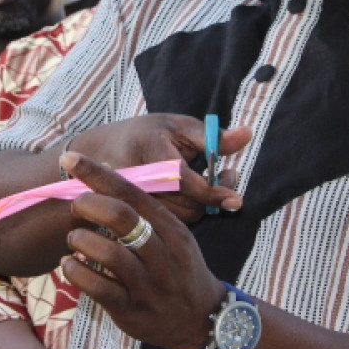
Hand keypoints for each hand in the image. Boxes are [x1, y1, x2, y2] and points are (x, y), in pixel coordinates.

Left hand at [60, 151, 227, 348]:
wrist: (202, 319)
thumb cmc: (178, 267)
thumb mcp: (172, 234)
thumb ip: (142, 209)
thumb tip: (104, 173)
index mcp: (170, 227)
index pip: (132, 192)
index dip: (97, 174)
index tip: (70, 158)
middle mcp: (161, 253)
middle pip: (121, 217)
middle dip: (89, 204)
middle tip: (76, 207)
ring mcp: (147, 283)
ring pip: (108, 252)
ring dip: (81, 240)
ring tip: (75, 239)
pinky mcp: (131, 310)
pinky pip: (98, 287)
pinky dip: (76, 272)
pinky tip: (70, 265)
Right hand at [69, 114, 248, 223]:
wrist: (101, 152)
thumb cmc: (146, 134)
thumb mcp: (179, 126)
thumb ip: (213, 136)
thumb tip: (247, 133)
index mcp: (151, 152)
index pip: (185, 181)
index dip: (213, 192)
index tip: (237, 200)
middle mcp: (139, 179)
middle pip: (188, 204)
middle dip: (212, 197)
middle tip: (227, 175)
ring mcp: (133, 200)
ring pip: (182, 216)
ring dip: (201, 204)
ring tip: (207, 181)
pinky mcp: (134, 214)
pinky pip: (172, 221)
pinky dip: (186, 209)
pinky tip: (189, 194)